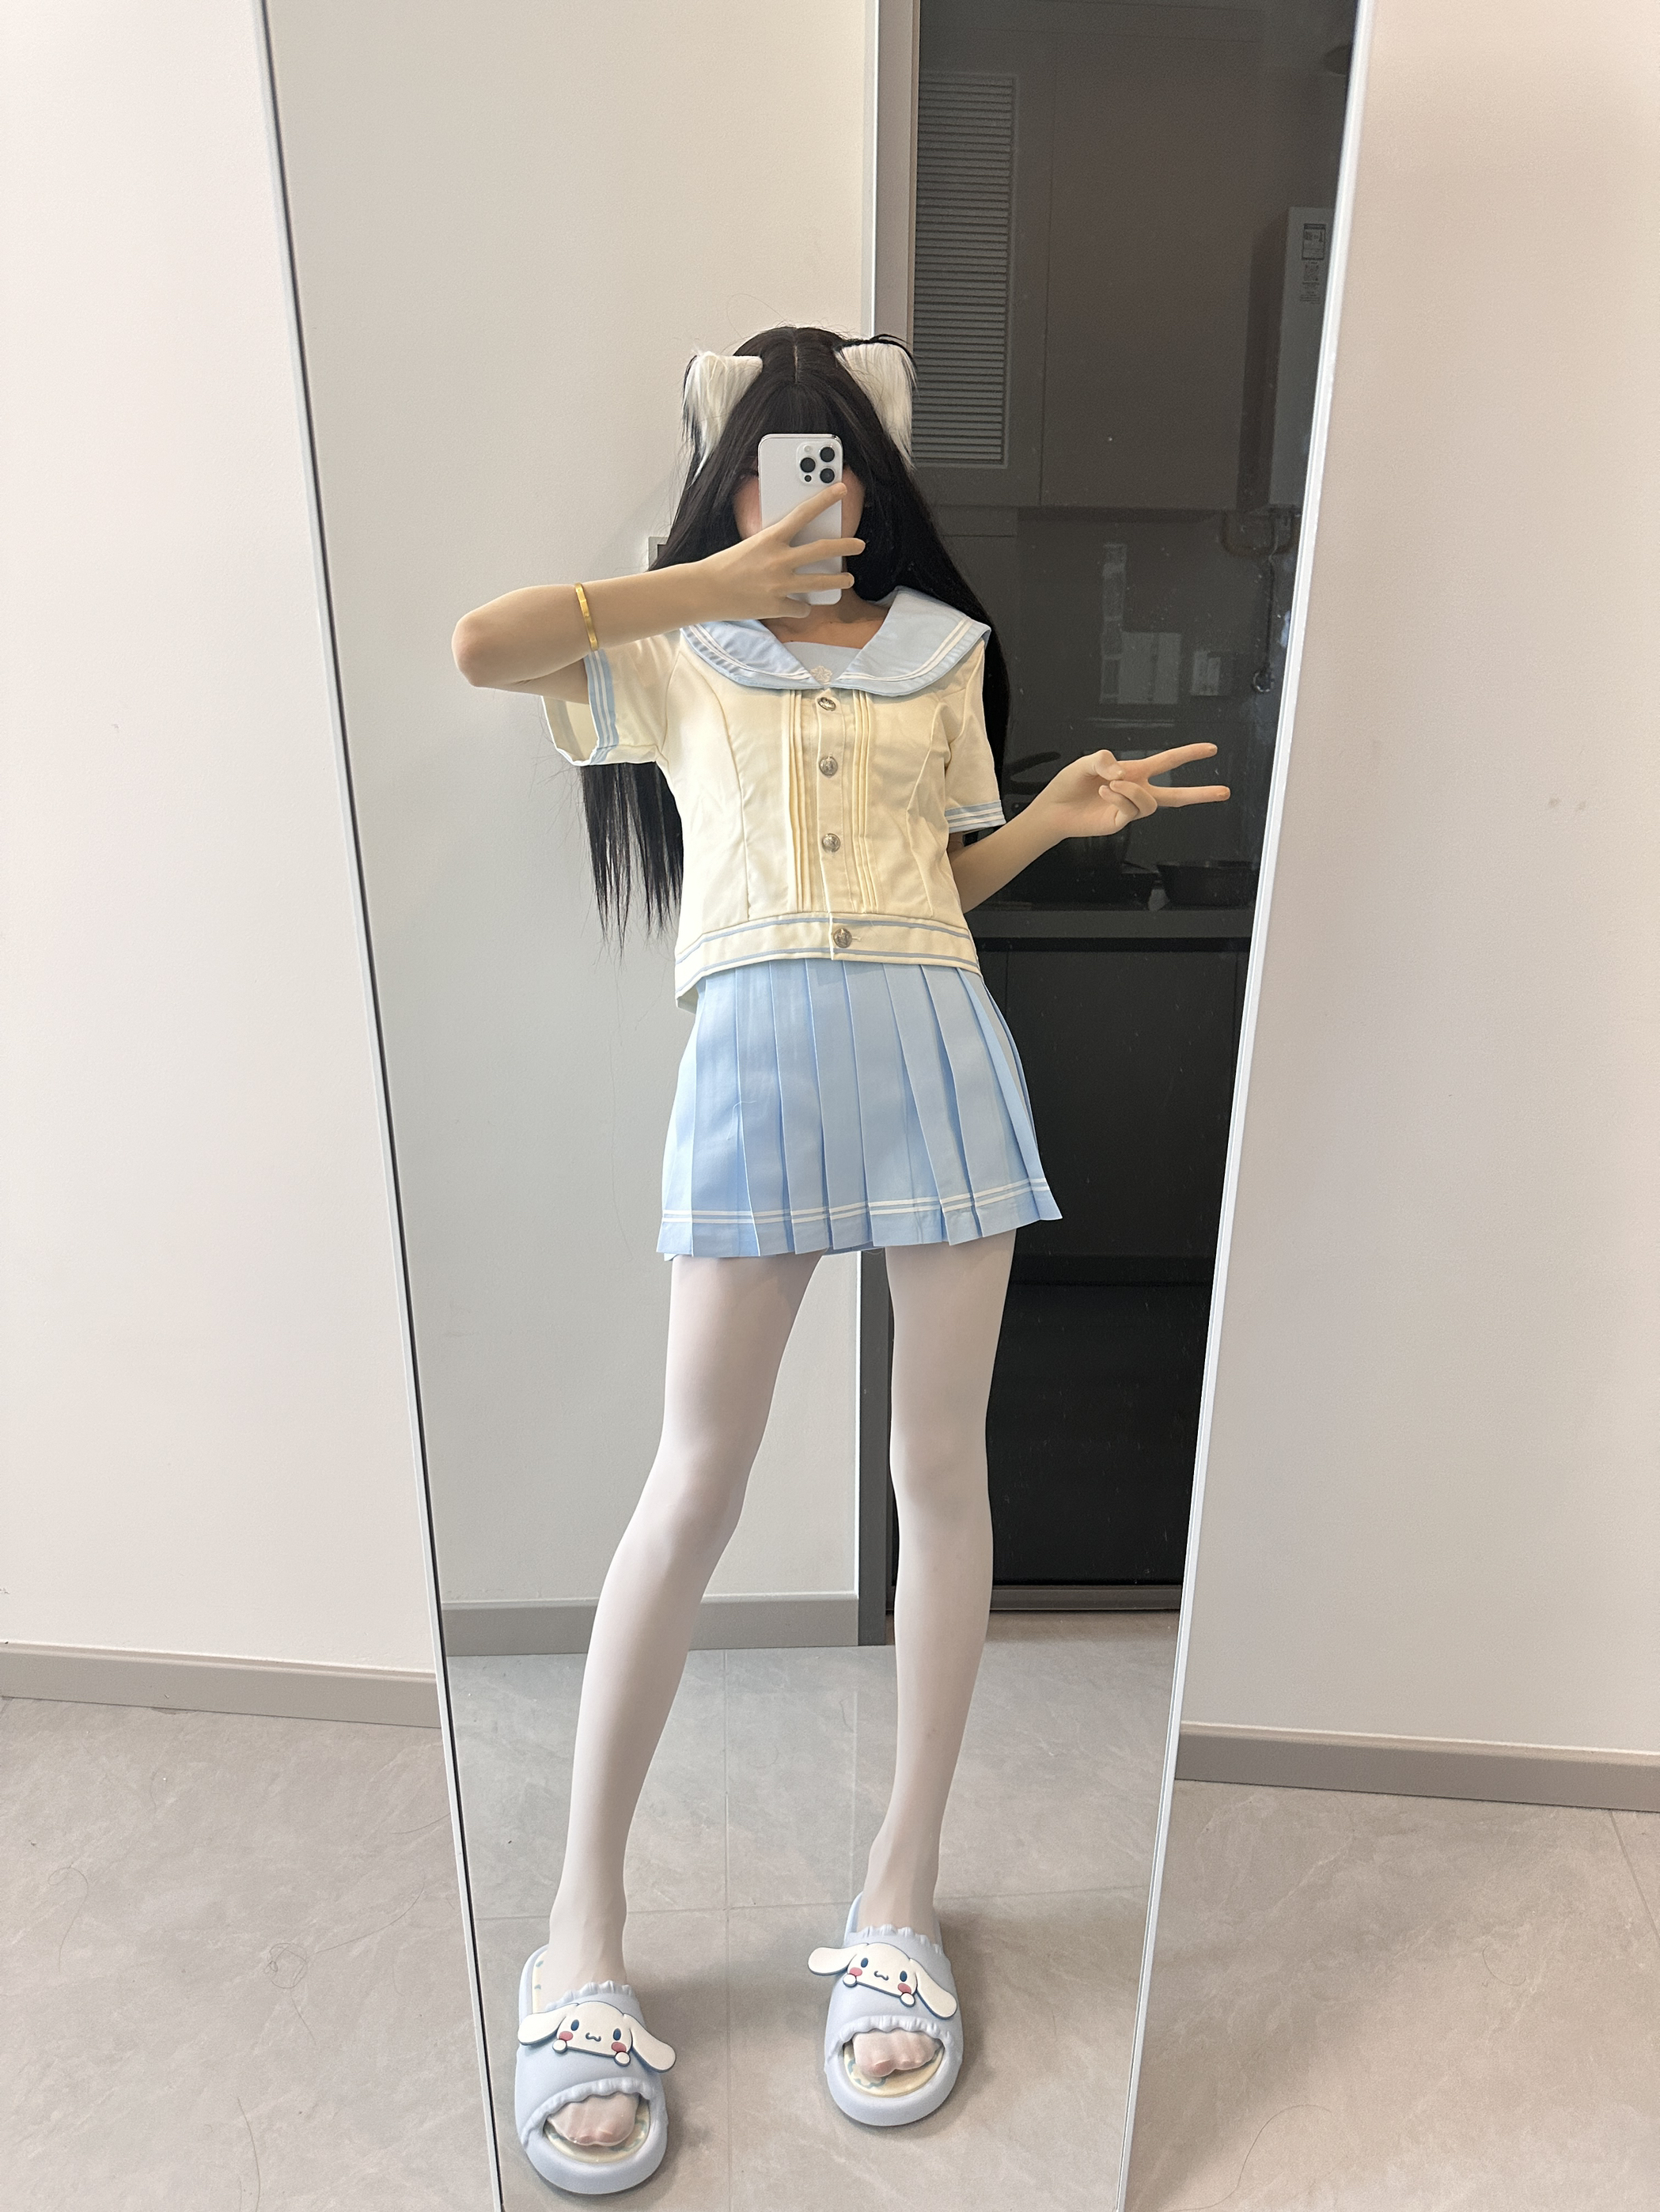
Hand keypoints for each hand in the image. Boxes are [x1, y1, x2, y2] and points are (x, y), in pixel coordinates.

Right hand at [699, 484, 864, 619]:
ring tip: (849, 580)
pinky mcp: (777, 606)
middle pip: (822, 550)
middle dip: (845, 545)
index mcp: (770, 539)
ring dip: (838, 581)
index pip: (803, 514)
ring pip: (819, 582)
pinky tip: (801, 606)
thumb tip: (793, 547)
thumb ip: (775, 545)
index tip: (841, 490)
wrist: (706, 590)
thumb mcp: (752, 545)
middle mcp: (779, 560)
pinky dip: (802, 607)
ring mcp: (779, 585)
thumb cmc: (725, 565)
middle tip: (860, 544)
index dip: (825, 500)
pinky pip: (800, 608)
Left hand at [1028, 744, 1229, 840]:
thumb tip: (1121, 771)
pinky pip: (1131, 809)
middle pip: (1175, 795)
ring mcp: (1130, 808)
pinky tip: (1104, 792)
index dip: (1189, 754)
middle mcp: (1136, 790)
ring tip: (1110, 785)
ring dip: (1131, 790)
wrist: (1054, 810)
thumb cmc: (1069, 784)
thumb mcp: (1085, 763)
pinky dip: (1119, 797)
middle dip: (1200, 793)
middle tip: (1224, 792)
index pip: (1168, 762)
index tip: (1211, 749)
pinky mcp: (1121, 822)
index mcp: (1133, 772)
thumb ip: (1103, 759)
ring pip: (1150, 802)